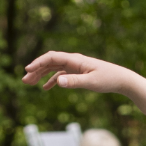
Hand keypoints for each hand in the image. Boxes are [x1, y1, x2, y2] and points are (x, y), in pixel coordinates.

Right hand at [22, 51, 136, 94]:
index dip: (38, 63)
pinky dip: (52, 80)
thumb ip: (74, 82)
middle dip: (35, 70)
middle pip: (49, 62)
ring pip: (53, 68)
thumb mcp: (91, 82)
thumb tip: (58, 81)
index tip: (27, 70)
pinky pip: (61, 75)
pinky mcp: (77, 73)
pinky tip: (45, 88)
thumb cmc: (108, 79)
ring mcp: (74, 67)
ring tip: (29, 83)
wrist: (121, 79)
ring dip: (40, 75)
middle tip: (24, 80)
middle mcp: (73, 61)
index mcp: (75, 60)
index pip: (52, 58)